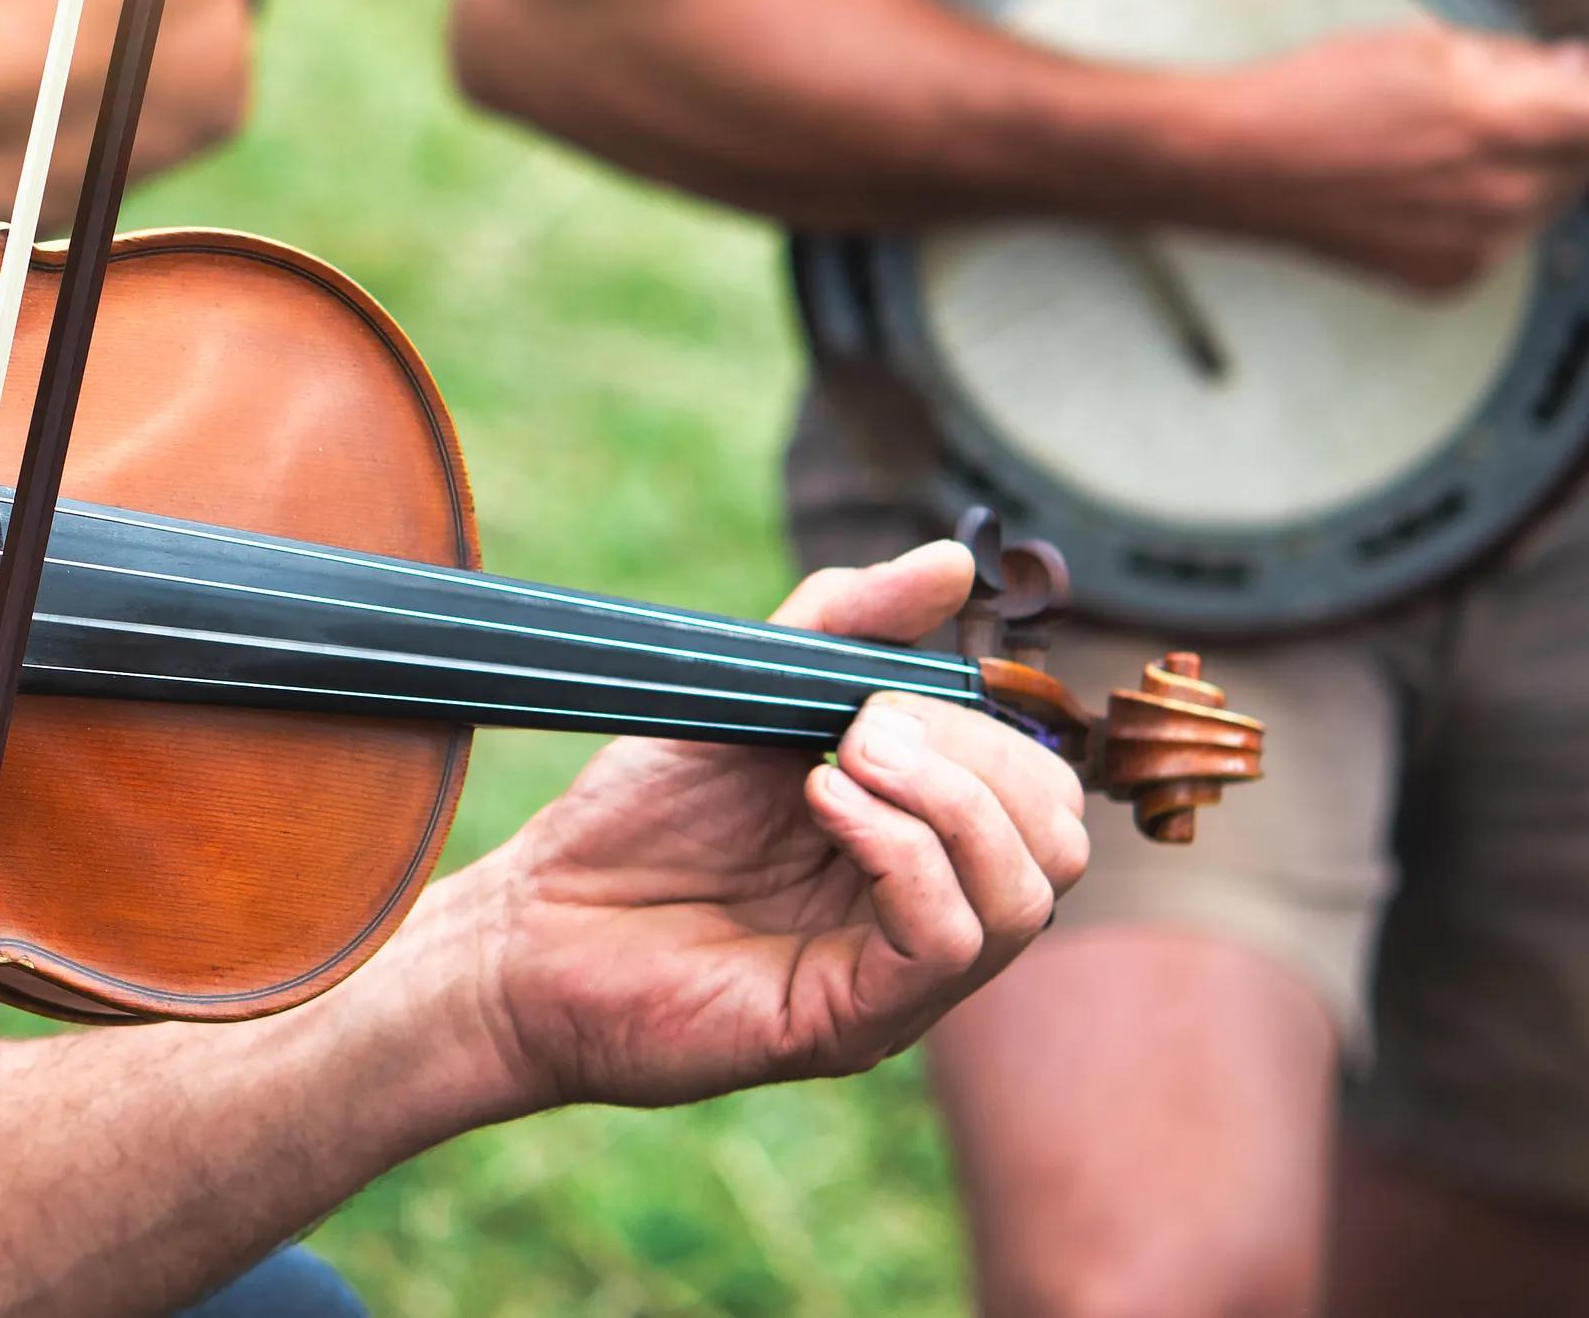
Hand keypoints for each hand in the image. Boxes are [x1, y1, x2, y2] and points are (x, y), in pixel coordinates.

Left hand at [458, 542, 1090, 1110]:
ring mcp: (896, 981)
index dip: (987, 724)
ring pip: (1024, 897)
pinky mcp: (851, 1024)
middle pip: (1057, 842)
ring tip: (839, 762)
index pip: (1043, 790)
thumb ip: (852, 623)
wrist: (531, 922)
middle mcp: (930, 918)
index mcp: (926, 847)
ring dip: (946, 800)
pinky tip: (824, 803)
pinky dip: (901, 851)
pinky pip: (945, 941)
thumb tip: (956, 564)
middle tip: (862, 727)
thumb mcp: (756, 687)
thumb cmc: (638, 818)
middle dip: (976, 756)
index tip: (879, 693)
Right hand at [1190, 24, 1588, 290]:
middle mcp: (1504, 199)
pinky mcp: (1450, 277)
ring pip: (1555, 196)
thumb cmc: (1317, 97)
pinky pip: (1508, 233)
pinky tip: (1427, 178)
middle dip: (1572, 117)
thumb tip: (1579, 71)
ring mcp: (1479, 247)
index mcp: (1505, 125)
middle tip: (1511, 89)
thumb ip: (1525, 63)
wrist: (1240, 166)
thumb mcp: (1432, 44)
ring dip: (1529, 161)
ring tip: (1451, 136)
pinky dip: (1487, 202)